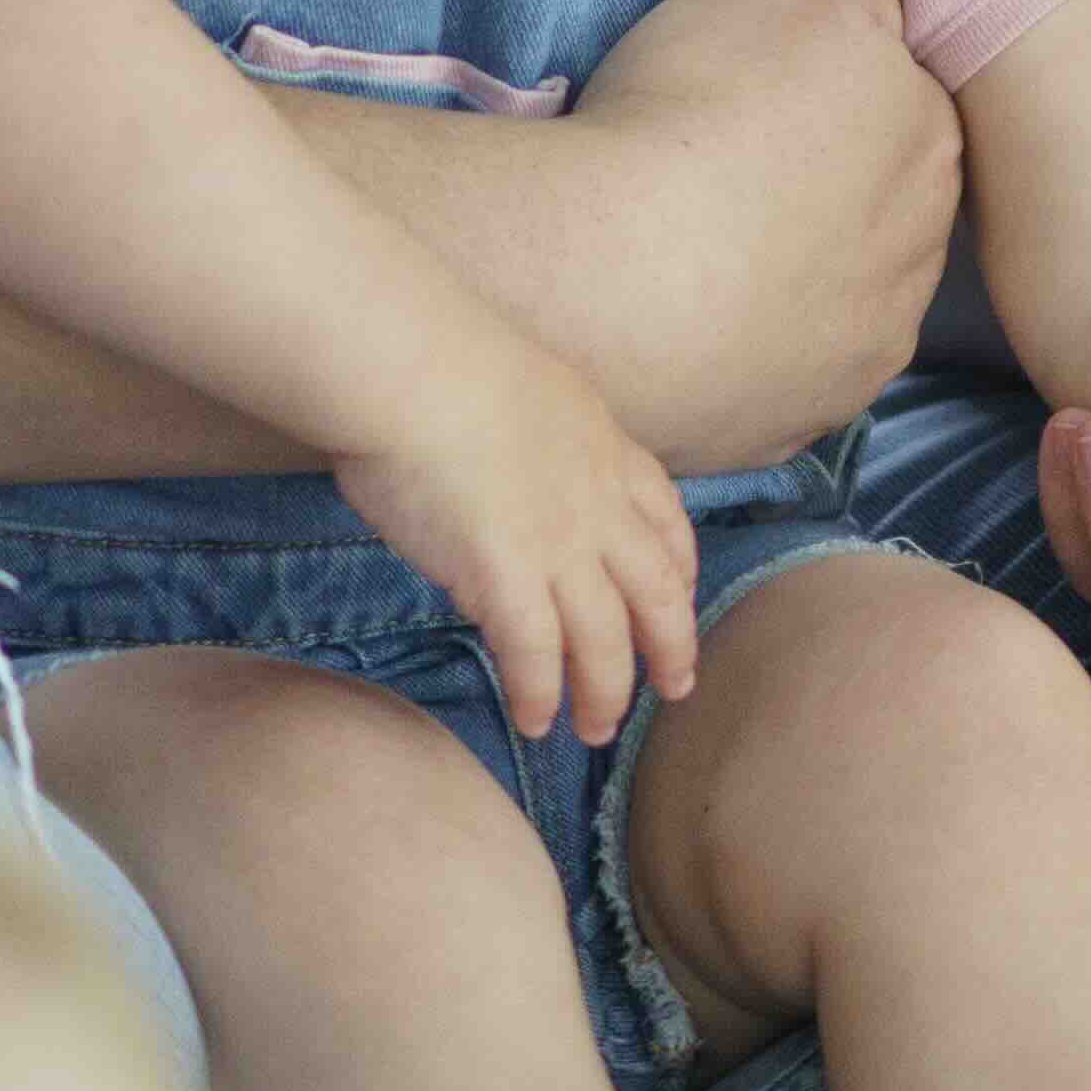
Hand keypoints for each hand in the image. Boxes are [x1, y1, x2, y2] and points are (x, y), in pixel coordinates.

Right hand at [329, 317, 704, 741]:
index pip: (664, 519)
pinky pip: (536, 654)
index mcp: (604, 448)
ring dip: (605, 691)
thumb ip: (531, 437)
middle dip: (672, 645)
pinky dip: (540, 693)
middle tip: (675, 688)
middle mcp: (598, 503)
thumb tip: (504, 470)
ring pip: (606, 638)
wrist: (411, 365)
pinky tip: (534, 720)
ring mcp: (558, 543)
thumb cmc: (437, 360)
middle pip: (657, 590)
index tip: (679, 596)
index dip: (679, 566)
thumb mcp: (521, 387)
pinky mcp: (506, 576)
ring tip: (593, 730)